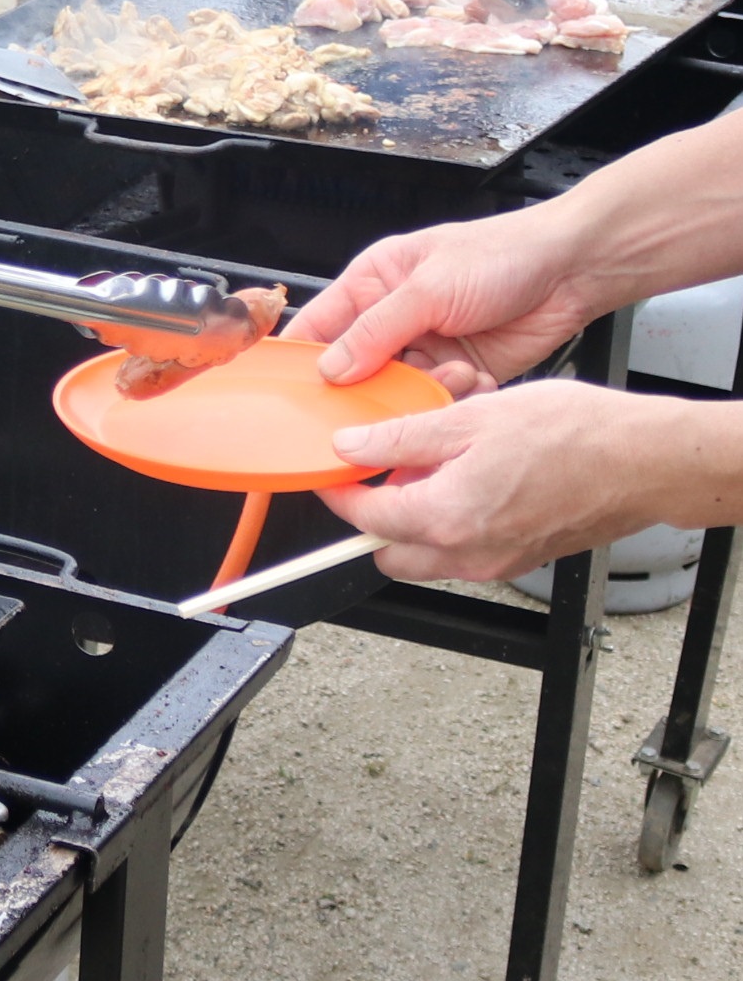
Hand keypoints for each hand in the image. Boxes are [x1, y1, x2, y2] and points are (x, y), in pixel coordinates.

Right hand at [282, 208, 598, 391]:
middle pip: (355, 368)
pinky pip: (438, 399)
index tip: (296, 392)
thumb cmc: (502, 254)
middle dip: (364, 388)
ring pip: (398, 389)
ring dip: (417, 391)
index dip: (303, 359)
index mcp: (373, 283)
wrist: (572, 270)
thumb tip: (331, 369)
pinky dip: (451, 398)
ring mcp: (426, 347)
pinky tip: (471, 377)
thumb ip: (376, 331)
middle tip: (371, 401)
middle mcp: (394, 319)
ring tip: (446, 372)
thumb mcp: (429, 288)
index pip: (319, 327)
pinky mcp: (460, 372)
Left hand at [315, 379, 705, 583]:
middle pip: (388, 550)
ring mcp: (497, 561)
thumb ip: (400, 439)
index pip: (362, 516)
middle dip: (377, 514)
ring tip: (443, 462)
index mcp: (444, 518)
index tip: (335, 469)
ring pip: (427, 553)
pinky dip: (456, 519)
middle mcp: (467, 553)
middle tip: (388, 468)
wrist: (644, 461)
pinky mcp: (521, 558)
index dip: (339, 490)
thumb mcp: (468, 418)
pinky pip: (466, 549)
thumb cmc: (572, 436)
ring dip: (418, 515)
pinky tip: (477, 473)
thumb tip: (350, 448)